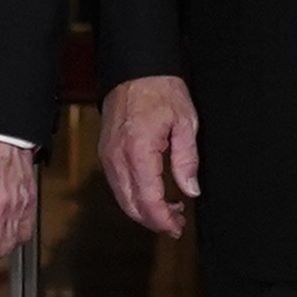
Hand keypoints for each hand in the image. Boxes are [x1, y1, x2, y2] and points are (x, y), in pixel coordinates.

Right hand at [102, 75, 201, 237]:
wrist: (135, 70)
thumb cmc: (161, 90)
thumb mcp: (186, 122)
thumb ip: (187, 160)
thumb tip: (191, 190)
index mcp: (139, 151)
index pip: (149, 200)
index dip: (163, 220)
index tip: (177, 227)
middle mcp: (118, 158)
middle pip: (132, 206)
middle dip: (154, 221)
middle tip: (176, 224)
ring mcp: (108, 156)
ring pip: (122, 199)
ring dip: (143, 211)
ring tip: (169, 211)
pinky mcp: (106, 153)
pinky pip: (117, 185)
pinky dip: (133, 197)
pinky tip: (152, 195)